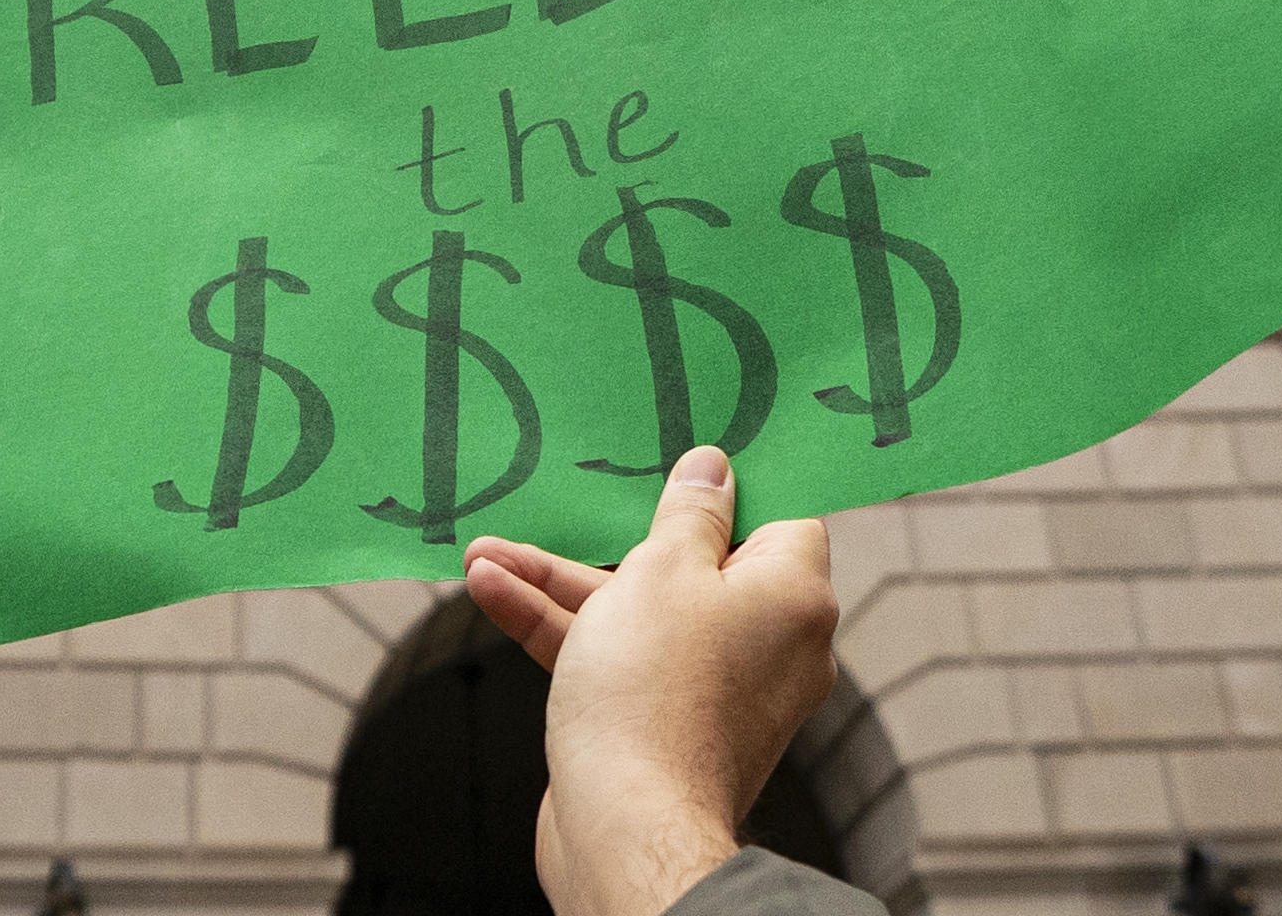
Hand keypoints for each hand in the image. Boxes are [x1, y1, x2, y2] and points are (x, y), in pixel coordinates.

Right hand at [464, 448, 838, 915]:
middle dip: (610, 536)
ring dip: (560, 580)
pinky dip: (563, 627)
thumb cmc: (655, 694)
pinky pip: (620, 656)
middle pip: (694, 562)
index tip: (688, 453)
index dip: (732, 483)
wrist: (625, 827)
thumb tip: (713, 471)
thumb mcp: (662, 569)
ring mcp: (716, 687)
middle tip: (576, 499)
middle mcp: (768, 642)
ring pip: (640, 610)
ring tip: (488, 554)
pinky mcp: (667, 723)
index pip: (779, 515)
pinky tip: (494, 595)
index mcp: (793, 596)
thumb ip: (686, 515)